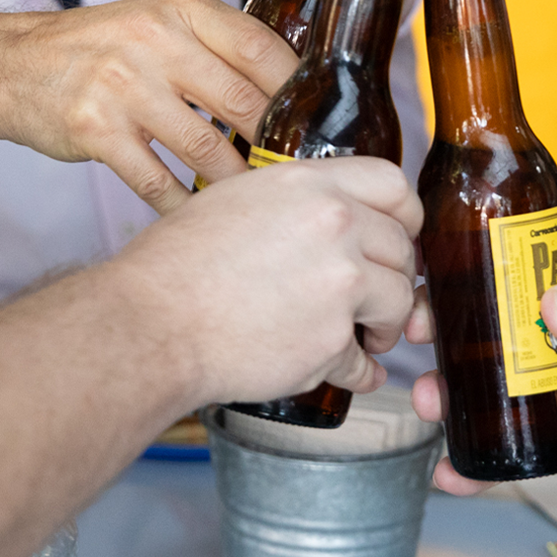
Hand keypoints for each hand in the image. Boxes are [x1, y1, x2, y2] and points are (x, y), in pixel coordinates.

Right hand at [0, 0, 299, 208]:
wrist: (10, 65)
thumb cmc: (97, 50)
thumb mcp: (156, 22)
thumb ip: (214, 44)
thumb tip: (288, 91)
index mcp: (180, 9)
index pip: (261, 47)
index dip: (297, 91)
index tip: (316, 125)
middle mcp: (154, 41)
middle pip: (244, 102)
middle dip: (277, 147)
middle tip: (299, 178)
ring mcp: (123, 86)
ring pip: (207, 150)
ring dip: (239, 186)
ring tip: (260, 207)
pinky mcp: (96, 131)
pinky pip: (158, 182)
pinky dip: (185, 208)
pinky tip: (203, 221)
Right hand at [111, 156, 428, 408]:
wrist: (152, 324)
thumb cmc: (175, 265)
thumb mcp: (236, 200)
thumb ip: (292, 201)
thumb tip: (323, 216)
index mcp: (311, 185)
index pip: (393, 184)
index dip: (403, 215)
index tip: (398, 235)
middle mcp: (335, 225)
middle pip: (403, 247)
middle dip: (394, 275)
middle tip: (375, 295)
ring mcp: (339, 283)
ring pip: (397, 303)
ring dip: (385, 325)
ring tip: (363, 337)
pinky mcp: (332, 340)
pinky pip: (367, 362)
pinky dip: (361, 372)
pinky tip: (349, 372)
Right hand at [411, 244, 556, 495]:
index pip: (508, 266)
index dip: (462, 273)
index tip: (431, 286)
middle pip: (486, 325)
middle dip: (444, 337)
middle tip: (417, 346)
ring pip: (492, 384)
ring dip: (453, 396)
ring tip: (431, 407)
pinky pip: (519, 443)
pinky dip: (484, 460)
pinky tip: (455, 472)